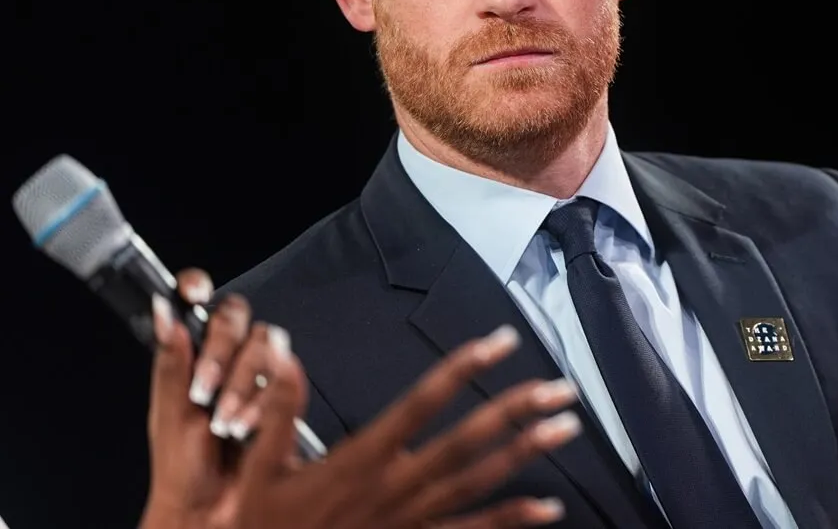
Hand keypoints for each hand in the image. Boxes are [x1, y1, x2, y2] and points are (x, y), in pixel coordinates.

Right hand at [140, 269, 579, 528]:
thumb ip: (278, 407)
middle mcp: (395, 487)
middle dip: (516, 412)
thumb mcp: (257, 467)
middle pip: (467, 443)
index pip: (421, 404)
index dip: (462, 370)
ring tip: (565, 429)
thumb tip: (283, 348)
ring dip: (525, 454)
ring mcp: (410, 519)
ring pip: (479, 483)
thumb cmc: (261, 523)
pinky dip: (512, 518)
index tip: (499, 342)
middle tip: (560, 389)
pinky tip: (549, 507)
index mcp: (361, 459)